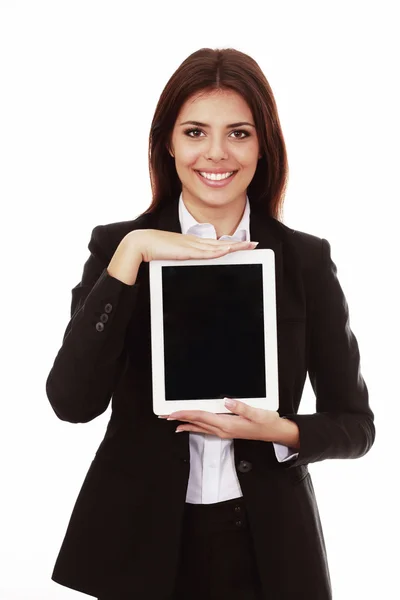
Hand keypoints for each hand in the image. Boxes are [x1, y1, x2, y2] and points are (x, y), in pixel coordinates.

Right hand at [128, 229, 257, 262]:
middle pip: (221, 243)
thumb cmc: (153, 251)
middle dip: (238, 244)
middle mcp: (194, 242)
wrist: (140, 243)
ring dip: (233, 246)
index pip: (215, 243)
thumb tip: (188, 264)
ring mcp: (190, 245)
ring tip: (248, 247)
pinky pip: (204, 252)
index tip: (243, 245)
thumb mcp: (172, 255)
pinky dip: (217, 251)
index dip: (230, 244)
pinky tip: (227, 250)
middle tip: (254, 244)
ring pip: (217, 246)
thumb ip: (182, 259)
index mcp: (191, 243)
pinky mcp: (185, 251)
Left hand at [158, 398, 281, 441]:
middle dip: (180, 419)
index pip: (202, 417)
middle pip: (196, 423)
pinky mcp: (227, 430)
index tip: (173, 412)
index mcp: (227, 424)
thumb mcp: (257, 413)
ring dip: (185, 422)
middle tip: (164, 416)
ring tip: (172, 420)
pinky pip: (205, 429)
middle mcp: (223, 430)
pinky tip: (189, 426)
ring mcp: (224, 431)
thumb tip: (226, 401)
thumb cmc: (267, 422)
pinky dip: (195, 426)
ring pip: (199, 427)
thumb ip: (241, 407)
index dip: (186, 414)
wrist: (275, 433)